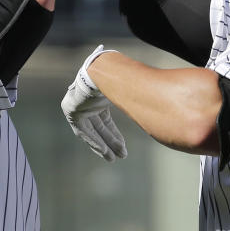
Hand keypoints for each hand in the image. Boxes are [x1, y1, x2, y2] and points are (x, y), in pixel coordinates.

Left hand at [61, 45, 126, 160]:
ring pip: (92, 132)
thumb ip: (134, 100)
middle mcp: (86, 104)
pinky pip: (83, 131)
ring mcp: (77, 108)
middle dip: (110, 142)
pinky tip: (104, 152)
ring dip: (103, 146)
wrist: (100, 71)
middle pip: (99, 128)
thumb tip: (158, 100)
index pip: (105, 121)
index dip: (114, 135)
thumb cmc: (115, 77)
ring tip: (113, 159)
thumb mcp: (126, 93)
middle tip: (121, 155)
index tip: (123, 146)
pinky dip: (94, 141)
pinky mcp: (71, 112)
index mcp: (97, 99)